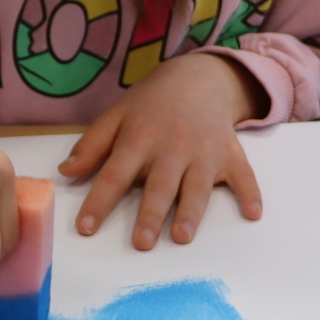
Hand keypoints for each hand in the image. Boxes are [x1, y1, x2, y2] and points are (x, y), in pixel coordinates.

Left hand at [60, 52, 264, 249]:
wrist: (199, 77)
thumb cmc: (152, 103)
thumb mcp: (117, 114)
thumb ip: (92, 145)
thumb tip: (66, 172)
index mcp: (140, 137)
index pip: (115, 173)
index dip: (100, 201)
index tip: (86, 228)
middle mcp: (172, 146)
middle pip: (159, 184)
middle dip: (150, 214)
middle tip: (141, 243)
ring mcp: (204, 151)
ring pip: (197, 186)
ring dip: (191, 211)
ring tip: (181, 237)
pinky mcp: (230, 153)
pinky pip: (243, 175)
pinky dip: (250, 193)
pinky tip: (253, 213)